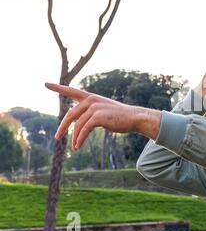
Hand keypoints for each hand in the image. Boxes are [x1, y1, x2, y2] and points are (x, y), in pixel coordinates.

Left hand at [45, 83, 160, 149]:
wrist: (134, 118)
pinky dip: (80, 139)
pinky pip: (84, 129)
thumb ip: (90, 112)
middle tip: (57, 137)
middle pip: (70, 114)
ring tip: (74, 147)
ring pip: (78, 124)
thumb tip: (78, 123)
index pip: (71, 91)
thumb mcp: (103, 111)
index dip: (58, 87)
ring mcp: (95, 107)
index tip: (45, 84)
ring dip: (75, 137)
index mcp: (91, 97)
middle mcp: (91, 100)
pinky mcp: (98, 117)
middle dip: (62, 127)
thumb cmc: (120, 117)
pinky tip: (78, 146)